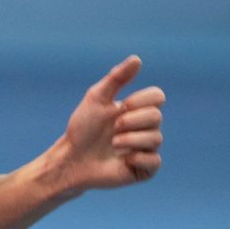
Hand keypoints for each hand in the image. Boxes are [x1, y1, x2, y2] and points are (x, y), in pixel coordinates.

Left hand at [62, 56, 164, 191]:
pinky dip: (138, 158)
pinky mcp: (144, 169)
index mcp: (138, 109)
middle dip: (131, 121)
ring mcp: (146, 149)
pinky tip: (123, 160)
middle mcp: (145, 128)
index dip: (140, 101)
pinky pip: (155, 161)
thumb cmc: (83, 129)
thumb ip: (117, 78)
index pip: (158, 97)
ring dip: (130, 140)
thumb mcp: (97, 98)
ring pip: (156, 139)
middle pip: (157, 116)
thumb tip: (137, 59)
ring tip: (113, 144)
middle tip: (113, 129)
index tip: (121, 106)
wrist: (72, 158)